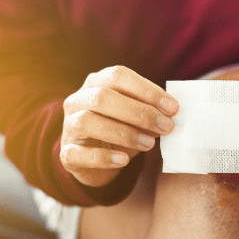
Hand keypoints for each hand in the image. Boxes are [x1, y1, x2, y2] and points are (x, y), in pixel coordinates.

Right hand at [61, 65, 178, 186]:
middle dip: (139, 112)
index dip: (147, 90)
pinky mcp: (66, 152)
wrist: (95, 161)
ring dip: (124, 133)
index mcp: (97, 83)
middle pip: (103, 97)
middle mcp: (79, 100)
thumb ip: (151, 113)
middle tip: (166, 126)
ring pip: (88, 121)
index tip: (173, 108)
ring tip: (150, 144)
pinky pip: (79, 153)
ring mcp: (69, 126)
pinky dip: (103, 157)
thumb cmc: (120, 130)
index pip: (118, 76)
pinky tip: (123, 161)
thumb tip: (171, 116)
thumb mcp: (137, 119)